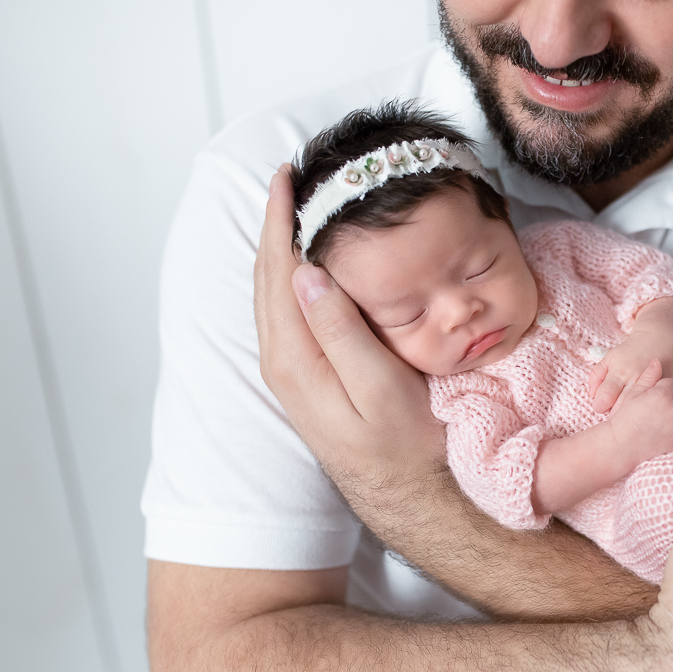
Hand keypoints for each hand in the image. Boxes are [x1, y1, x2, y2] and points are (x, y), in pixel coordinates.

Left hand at [253, 166, 445, 499]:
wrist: (405, 497)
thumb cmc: (405, 444)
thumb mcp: (380, 389)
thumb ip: (341, 333)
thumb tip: (307, 275)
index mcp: (295, 358)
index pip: (280, 271)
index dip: (280, 219)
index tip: (285, 174)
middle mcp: (281, 361)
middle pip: (267, 276)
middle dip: (272, 222)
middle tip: (287, 176)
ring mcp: (288, 371)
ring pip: (272, 292)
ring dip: (278, 245)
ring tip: (290, 206)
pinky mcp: (302, 376)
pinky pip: (283, 310)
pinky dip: (288, 273)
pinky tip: (304, 261)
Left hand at [587, 329, 672, 413]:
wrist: (659, 339)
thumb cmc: (630, 351)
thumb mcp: (609, 358)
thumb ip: (596, 376)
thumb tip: (592, 395)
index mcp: (619, 372)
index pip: (604, 397)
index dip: (599, 405)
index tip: (601, 404)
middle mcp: (635, 380)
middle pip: (620, 409)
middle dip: (613, 414)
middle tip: (613, 410)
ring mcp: (652, 386)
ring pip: (637, 411)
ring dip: (629, 414)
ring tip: (626, 411)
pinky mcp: (665, 389)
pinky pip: (654, 405)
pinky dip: (647, 409)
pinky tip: (643, 407)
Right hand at [605, 359, 672, 466]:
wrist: (621, 446)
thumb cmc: (624, 419)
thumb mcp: (632, 394)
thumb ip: (647, 377)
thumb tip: (656, 362)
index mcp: (661, 396)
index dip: (666, 388)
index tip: (658, 394)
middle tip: (668, 404)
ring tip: (668, 417)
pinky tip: (669, 428)